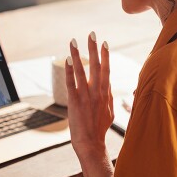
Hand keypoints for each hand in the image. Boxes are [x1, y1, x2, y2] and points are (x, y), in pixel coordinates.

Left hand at [65, 32, 114, 176]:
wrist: (91, 142)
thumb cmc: (100, 127)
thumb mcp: (109, 110)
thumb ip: (108, 96)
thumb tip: (109, 86)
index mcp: (106, 93)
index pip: (107, 69)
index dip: (105, 55)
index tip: (104, 42)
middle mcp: (97, 91)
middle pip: (96, 65)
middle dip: (94, 48)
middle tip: (91, 33)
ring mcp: (86, 96)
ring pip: (81, 70)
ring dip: (77, 54)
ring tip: (73, 41)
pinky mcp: (74, 101)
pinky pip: (71, 82)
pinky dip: (69, 70)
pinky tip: (67, 59)